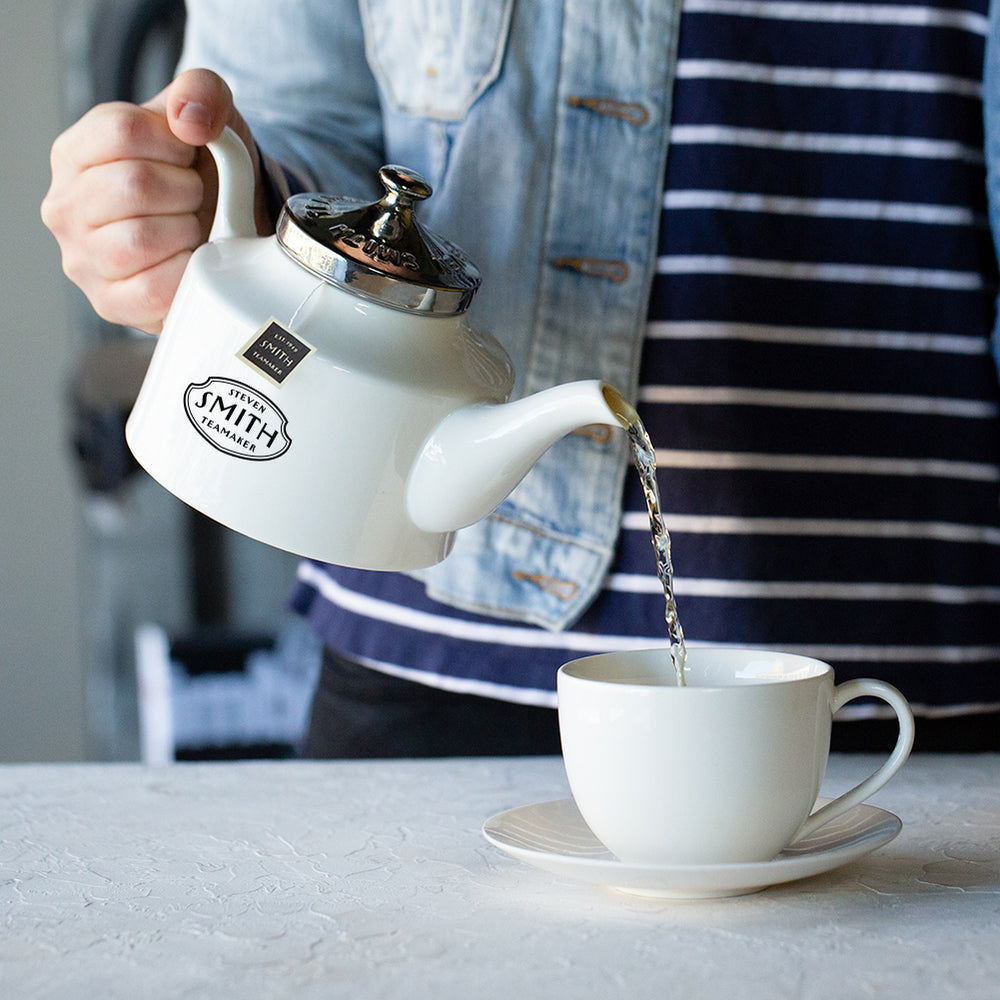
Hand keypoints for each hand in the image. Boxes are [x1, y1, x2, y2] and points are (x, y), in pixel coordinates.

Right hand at [41, 68, 270, 333]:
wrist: (223, 234)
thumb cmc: (205, 176)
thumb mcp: (209, 118)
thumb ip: (203, 91)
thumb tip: (190, 119)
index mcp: (75, 153)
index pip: (122, 130)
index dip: (175, 143)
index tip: (188, 157)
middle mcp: (64, 207)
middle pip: (134, 185)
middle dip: (186, 191)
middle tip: (194, 200)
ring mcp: (82, 260)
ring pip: (140, 239)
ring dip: (187, 232)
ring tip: (190, 230)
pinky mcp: (110, 304)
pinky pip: (153, 288)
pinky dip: (186, 274)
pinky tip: (189, 262)